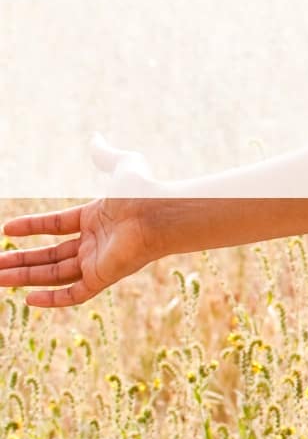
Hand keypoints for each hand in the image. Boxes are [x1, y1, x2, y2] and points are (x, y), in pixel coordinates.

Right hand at [0, 137, 164, 308]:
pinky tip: (29, 300)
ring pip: (54, 275)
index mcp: (97, 218)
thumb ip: (105, 156)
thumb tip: (95, 138)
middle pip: (51, 255)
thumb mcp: (121, 166)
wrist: (162, 212)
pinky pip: (75, 295)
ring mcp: (98, 261)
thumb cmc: (145, 190)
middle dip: (21, 260)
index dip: (32, 226)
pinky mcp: (103, 277)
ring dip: (25, 277)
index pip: (57, 225)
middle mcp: (96, 242)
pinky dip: (53, 300)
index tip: (6, 228)